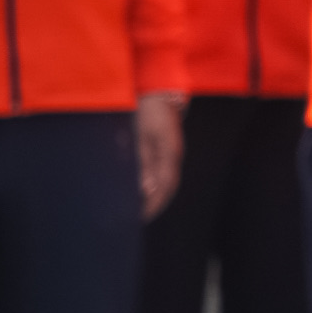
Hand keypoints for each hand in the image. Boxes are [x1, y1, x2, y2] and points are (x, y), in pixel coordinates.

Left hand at [135, 93, 184, 220]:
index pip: (165, 187)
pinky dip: (154, 187)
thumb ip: (144, 163)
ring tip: (140, 210)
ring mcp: (173, 154)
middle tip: (137, 218)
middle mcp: (174, 156)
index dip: (154, 204)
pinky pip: (164, 174)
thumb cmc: (147, 112)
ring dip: (155, 197)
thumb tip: (145, 189)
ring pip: (167, 183)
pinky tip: (144, 192)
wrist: (160, 94)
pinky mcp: (167, 152)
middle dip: (154, 205)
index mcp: (170, 154)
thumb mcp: (141, 137)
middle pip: (168, 188)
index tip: (140, 217)